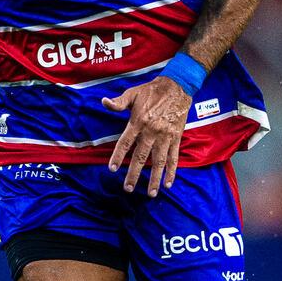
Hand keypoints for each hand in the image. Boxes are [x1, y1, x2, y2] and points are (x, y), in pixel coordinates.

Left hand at [101, 77, 192, 195]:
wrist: (177, 86)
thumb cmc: (152, 90)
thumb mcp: (133, 93)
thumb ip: (119, 102)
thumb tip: (104, 102)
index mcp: (138, 122)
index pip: (125, 143)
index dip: (118, 156)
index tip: (112, 169)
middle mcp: (151, 131)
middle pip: (141, 157)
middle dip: (134, 174)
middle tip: (128, 188)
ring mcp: (165, 136)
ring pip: (159, 161)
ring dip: (155, 178)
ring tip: (151, 193)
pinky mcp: (176, 137)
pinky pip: (174, 157)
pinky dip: (172, 171)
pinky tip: (168, 183)